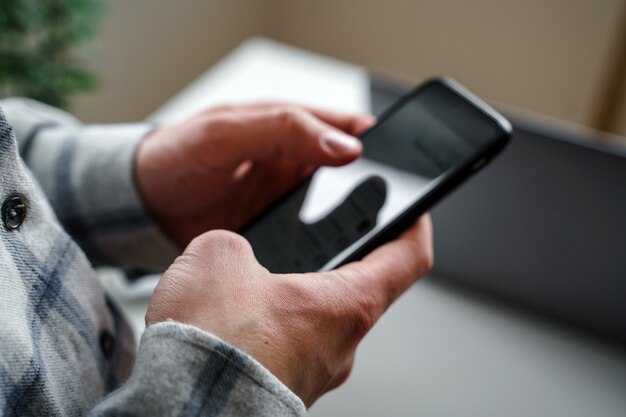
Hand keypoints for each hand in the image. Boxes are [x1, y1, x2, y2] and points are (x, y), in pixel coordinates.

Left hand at [135, 103, 372, 246]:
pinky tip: (329, 259)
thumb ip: (281, 130)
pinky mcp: (276, 230)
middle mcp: (294, 162)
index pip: (348, 129)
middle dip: (372, 190)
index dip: (378, 144)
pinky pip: (313, 237)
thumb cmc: (175, 158)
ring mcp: (286, 198)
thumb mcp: (225, 133)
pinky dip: (325, 246)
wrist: (142, 206)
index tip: (402, 165)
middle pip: (351, 173)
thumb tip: (343, 145)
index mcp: (288, 127)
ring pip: (337, 209)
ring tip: (365, 239)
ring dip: (351, 222)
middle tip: (390, 211)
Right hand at [146, 215, 432, 406]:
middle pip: (360, 291)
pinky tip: (236, 320)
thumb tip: (233, 258)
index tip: (412, 211)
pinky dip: (270, 328)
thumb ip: (237, 243)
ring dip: (293, 298)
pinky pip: (288, 348)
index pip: (408, 260)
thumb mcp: (220, 255)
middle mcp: (341, 346)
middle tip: (313, 241)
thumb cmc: (211, 342)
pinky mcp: (286, 389)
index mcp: (346, 305)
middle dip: (334, 262)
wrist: (182, 407)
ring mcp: (315, 374)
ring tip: (254, 283)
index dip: (413, 227)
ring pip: (317, 322)